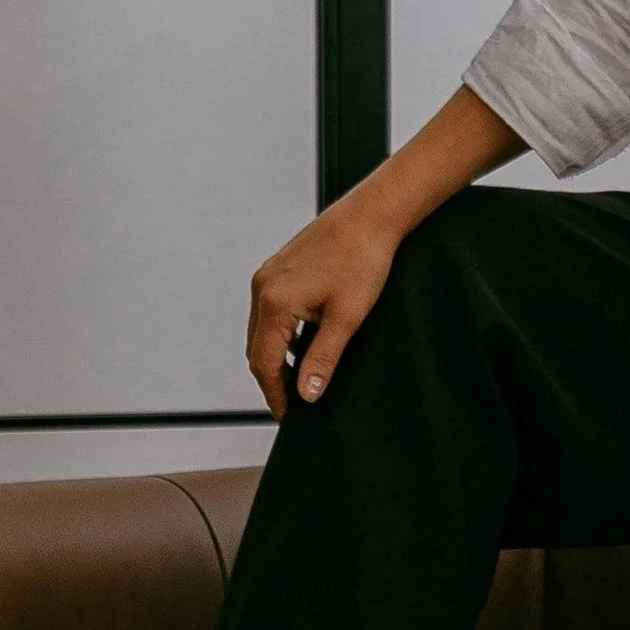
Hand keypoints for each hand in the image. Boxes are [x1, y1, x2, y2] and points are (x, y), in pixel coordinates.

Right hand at [246, 192, 401, 416]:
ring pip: (261, 329)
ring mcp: (268, 275)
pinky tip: (302, 342)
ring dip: (276, 355)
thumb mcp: (347, 318)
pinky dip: (280, 333)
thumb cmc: (363, 258)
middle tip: (293, 402)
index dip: (275, 393)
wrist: (372, 215)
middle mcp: (263, 287)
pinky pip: (269, 310)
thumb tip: (306, 393)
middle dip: (272, 378)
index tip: (288, 414)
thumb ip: (322, 359)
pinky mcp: (279, 267)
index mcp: (274, 302)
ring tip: (299, 377)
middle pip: (256, 348)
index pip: (264, 363)